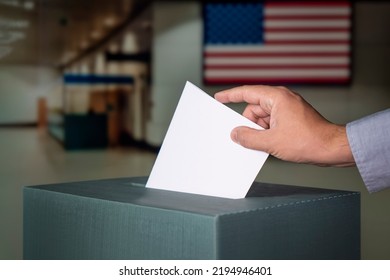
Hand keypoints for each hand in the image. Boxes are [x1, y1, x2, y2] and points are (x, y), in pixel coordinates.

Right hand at [214, 85, 354, 166]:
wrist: (331, 148)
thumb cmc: (308, 141)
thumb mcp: (271, 142)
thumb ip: (249, 138)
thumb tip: (236, 134)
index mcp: (277, 97)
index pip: (247, 92)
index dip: (230, 95)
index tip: (219, 97)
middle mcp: (282, 100)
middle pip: (254, 108)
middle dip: (249, 124)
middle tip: (247, 138)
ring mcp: (287, 109)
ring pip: (262, 118)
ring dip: (259, 131)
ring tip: (266, 144)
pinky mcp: (291, 119)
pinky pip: (271, 123)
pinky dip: (267, 132)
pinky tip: (270, 144)